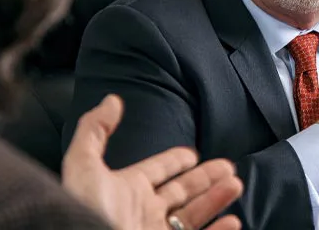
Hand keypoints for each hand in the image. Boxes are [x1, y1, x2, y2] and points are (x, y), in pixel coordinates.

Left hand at [62, 95, 242, 229]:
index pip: (157, 171)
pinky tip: (232, 220)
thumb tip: (111, 100)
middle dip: (206, 178)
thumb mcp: (83, 166)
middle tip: (227, 167)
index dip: (174, 160)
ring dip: (217, 199)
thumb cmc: (85, 211)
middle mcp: (145, 213)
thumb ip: (95, 131)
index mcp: (127, 191)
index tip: (190, 153)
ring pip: (195, 215)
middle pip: (182, 192)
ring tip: (235, 184)